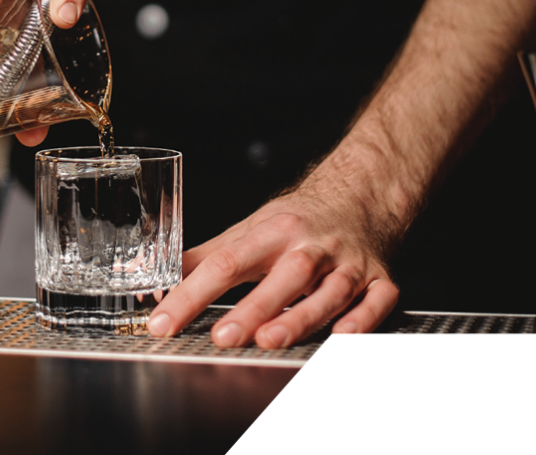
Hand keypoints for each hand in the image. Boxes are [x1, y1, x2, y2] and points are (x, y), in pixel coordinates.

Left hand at [146, 185, 399, 345]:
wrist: (360, 195)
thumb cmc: (296, 221)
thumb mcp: (249, 231)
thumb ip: (204, 259)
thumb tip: (156, 281)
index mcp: (273, 232)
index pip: (226, 262)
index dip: (192, 293)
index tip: (164, 321)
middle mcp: (311, 247)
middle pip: (284, 276)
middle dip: (254, 307)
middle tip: (223, 336)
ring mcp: (348, 264)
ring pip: (328, 291)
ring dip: (300, 316)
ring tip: (270, 340)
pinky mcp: (379, 279)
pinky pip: (377, 300)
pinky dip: (363, 319)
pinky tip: (344, 336)